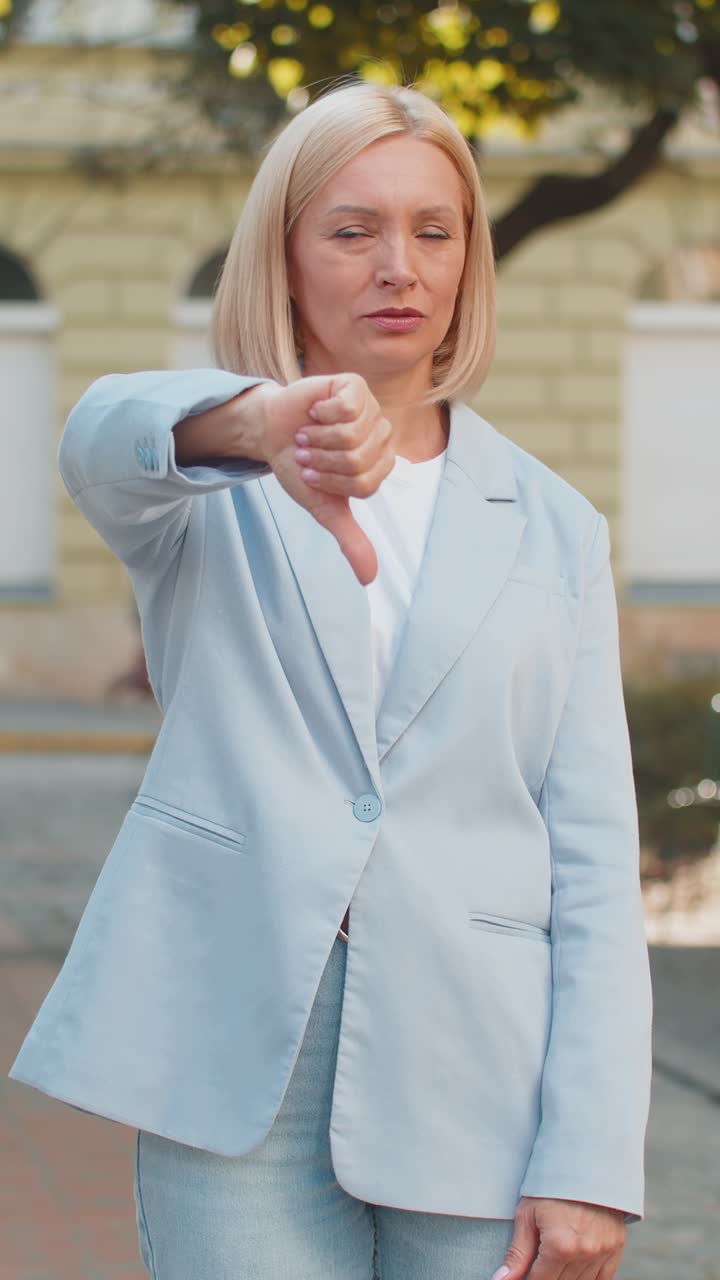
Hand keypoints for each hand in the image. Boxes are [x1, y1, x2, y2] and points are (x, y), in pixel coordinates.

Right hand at [253, 372, 394, 585]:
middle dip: (323, 462)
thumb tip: (369, 579)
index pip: (364, 483)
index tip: (314, 475)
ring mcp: (371, 408)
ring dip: (319, 439)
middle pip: (359, 460)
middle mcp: (381, 435)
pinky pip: (348, 406)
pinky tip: (316, 412)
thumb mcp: (325, 508)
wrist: (271, 432)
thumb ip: (350, 539)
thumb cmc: (299, 467)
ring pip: (352, 435)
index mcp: (380, 464)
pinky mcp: (354, 386)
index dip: (332, 482)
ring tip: (307, 435)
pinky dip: (323, 414)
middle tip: (307, 453)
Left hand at [490, 1197, 626, 1279]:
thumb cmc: (553, 1184)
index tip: (525, 1271)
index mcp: (560, 1246)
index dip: (528, 1279)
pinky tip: (574, 1265)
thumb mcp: (528, 1214)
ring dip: (565, 1276)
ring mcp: (603, 1252)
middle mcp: (584, 1253)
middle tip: (538, 1259)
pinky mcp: (616, 1248)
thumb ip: (517, 1253)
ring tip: (555, 1256)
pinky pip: (602, 1279)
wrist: (586, 1160)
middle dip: (544, 1275)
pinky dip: (587, 1277)